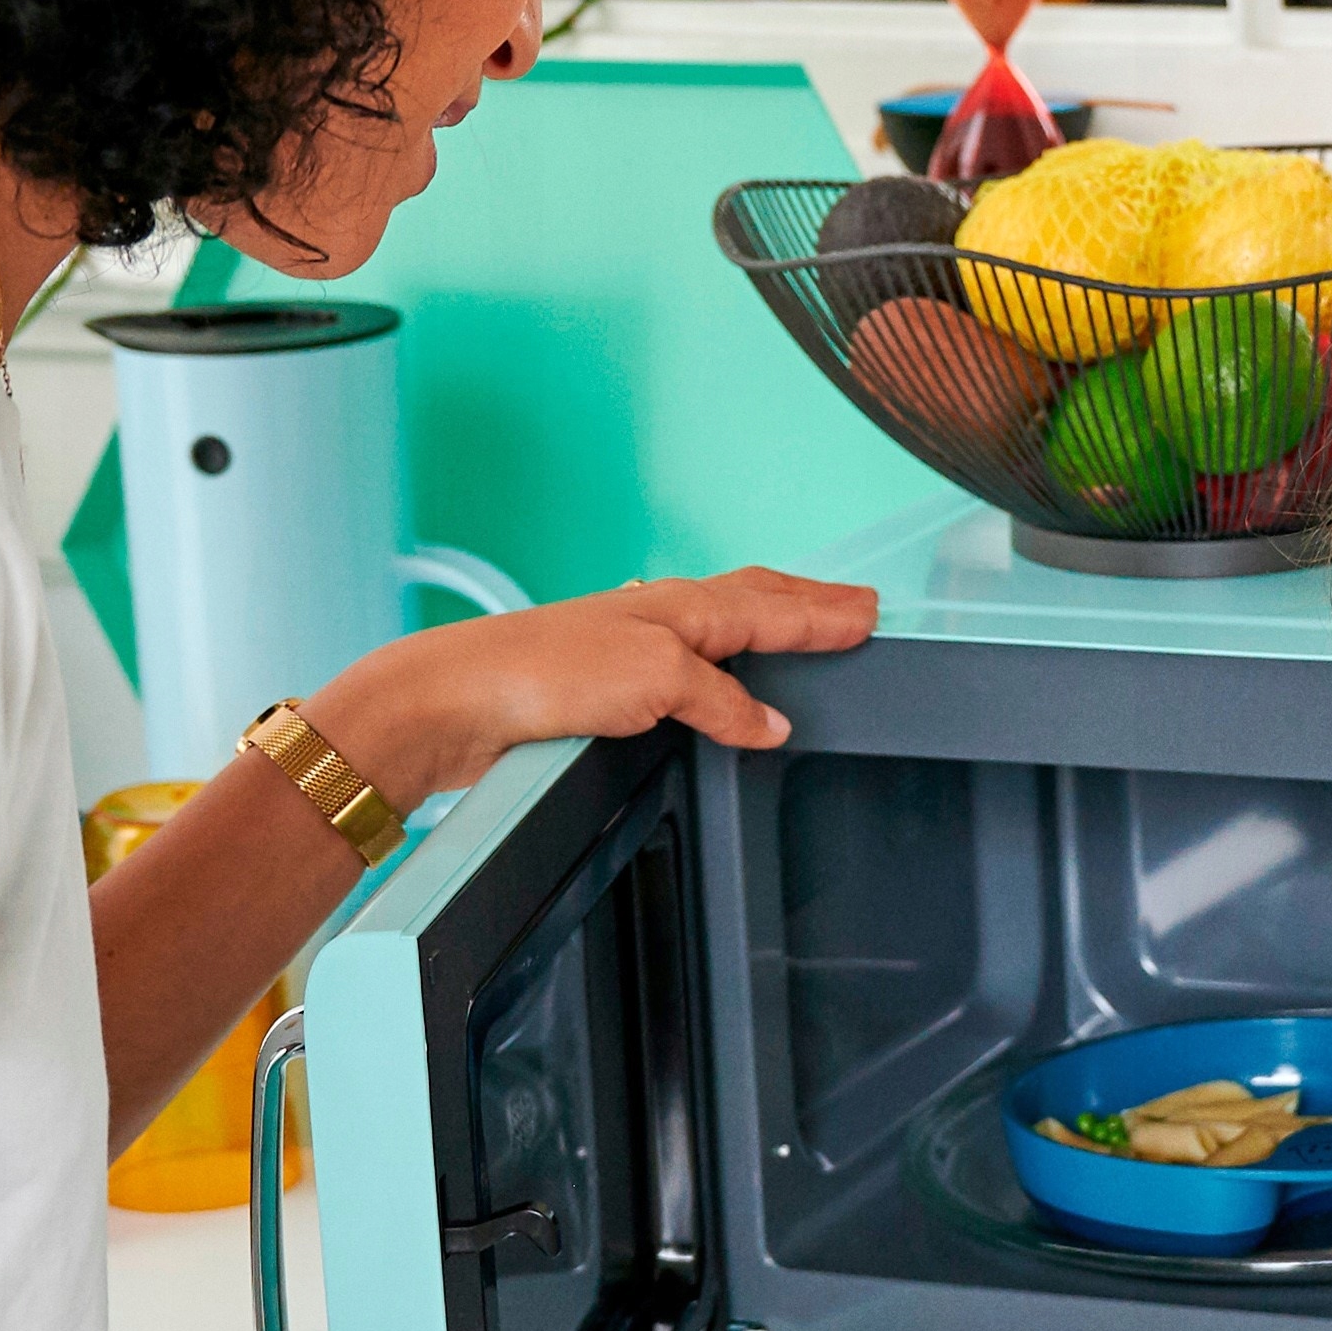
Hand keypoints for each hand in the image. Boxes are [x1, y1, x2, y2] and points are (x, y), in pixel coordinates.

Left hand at [303, 566, 879, 813]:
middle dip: (809, 607)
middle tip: (858, 609)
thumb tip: (771, 725)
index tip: (872, 616)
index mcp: (686, 607)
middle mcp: (663, 620)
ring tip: (807, 629)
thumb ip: (723, 701)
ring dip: (771, 628)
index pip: (776, 609)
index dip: (826, 616)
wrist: (458, 701)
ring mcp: (635, 650)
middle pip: (755, 605)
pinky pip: (692, 673)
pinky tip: (724, 688)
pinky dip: (727, 672)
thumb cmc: (546, 673)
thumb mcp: (658, 681)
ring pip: (724, 632)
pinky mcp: (608, 688)